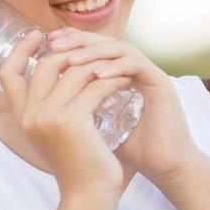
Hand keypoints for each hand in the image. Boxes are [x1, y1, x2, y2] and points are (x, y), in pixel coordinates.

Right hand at [0, 30, 132, 200]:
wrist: (88, 195)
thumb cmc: (77, 163)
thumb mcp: (54, 132)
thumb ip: (49, 106)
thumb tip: (59, 72)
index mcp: (21, 117)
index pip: (8, 73)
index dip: (20, 50)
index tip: (39, 36)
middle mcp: (29, 115)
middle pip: (43, 64)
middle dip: (69, 52)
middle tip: (93, 48)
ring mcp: (48, 117)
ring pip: (72, 71)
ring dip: (97, 63)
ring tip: (115, 61)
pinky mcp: (71, 121)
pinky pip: (93, 86)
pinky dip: (111, 79)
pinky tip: (125, 78)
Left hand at [44, 28, 203, 186]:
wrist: (164, 168)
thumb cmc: (133, 150)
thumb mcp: (97, 125)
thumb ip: (80, 107)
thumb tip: (45, 102)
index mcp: (120, 75)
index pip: (93, 48)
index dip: (70, 43)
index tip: (46, 46)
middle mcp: (135, 69)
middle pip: (104, 41)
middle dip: (78, 40)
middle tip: (54, 43)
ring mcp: (149, 74)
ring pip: (120, 48)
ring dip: (94, 51)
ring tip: (72, 59)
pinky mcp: (161, 82)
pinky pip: (136, 65)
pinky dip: (116, 67)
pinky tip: (97, 74)